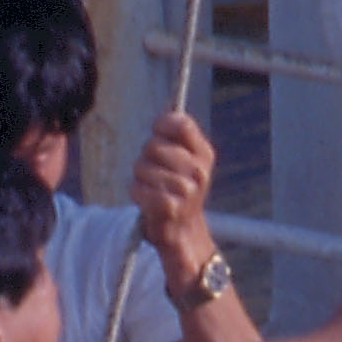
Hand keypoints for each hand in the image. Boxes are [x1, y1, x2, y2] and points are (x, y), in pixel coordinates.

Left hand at [131, 108, 217, 278]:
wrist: (185, 236)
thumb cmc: (179, 194)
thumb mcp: (185, 162)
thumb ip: (177, 136)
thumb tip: (169, 105)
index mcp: (204, 154)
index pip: (180, 122)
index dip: (162, 126)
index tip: (158, 136)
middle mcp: (199, 170)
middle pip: (153, 146)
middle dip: (145, 160)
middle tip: (155, 176)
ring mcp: (187, 190)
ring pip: (141, 167)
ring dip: (139, 180)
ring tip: (152, 191)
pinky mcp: (171, 207)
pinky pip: (139, 188)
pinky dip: (137, 195)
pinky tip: (147, 203)